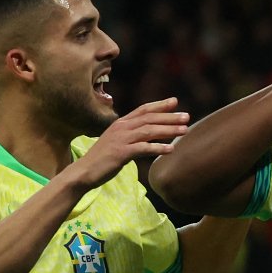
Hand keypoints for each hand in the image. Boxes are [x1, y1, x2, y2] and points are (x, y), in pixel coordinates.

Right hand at [70, 98, 189, 188]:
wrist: (84, 171)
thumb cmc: (103, 158)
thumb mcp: (118, 141)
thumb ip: (132, 135)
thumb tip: (151, 133)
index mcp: (121, 123)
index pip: (143, 109)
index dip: (159, 105)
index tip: (175, 101)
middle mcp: (121, 128)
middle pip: (150, 118)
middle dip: (170, 117)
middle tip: (187, 116)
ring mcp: (121, 140)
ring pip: (149, 131)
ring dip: (169, 130)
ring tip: (185, 130)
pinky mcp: (121, 153)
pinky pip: (143, 148)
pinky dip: (158, 148)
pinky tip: (170, 149)